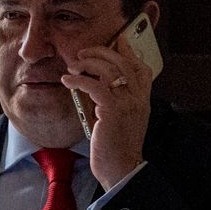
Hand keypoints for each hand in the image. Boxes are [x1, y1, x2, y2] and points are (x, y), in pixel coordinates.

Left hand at [60, 28, 152, 188]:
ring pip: (109, 70)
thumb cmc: (117, 148)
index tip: (117, 40)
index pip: (141, 67)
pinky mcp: (112, 110)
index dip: (129, 51)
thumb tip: (99, 86)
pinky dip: (78, 80)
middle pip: (123, 62)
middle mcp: (138, 98)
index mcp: (143, 100)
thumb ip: (117, 102)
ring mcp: (127, 103)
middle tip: (84, 52)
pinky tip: (68, 81)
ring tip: (73, 66)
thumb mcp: (122, 121)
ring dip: (88, 63)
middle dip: (102, 52)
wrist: (122, 169)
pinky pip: (94, 85)